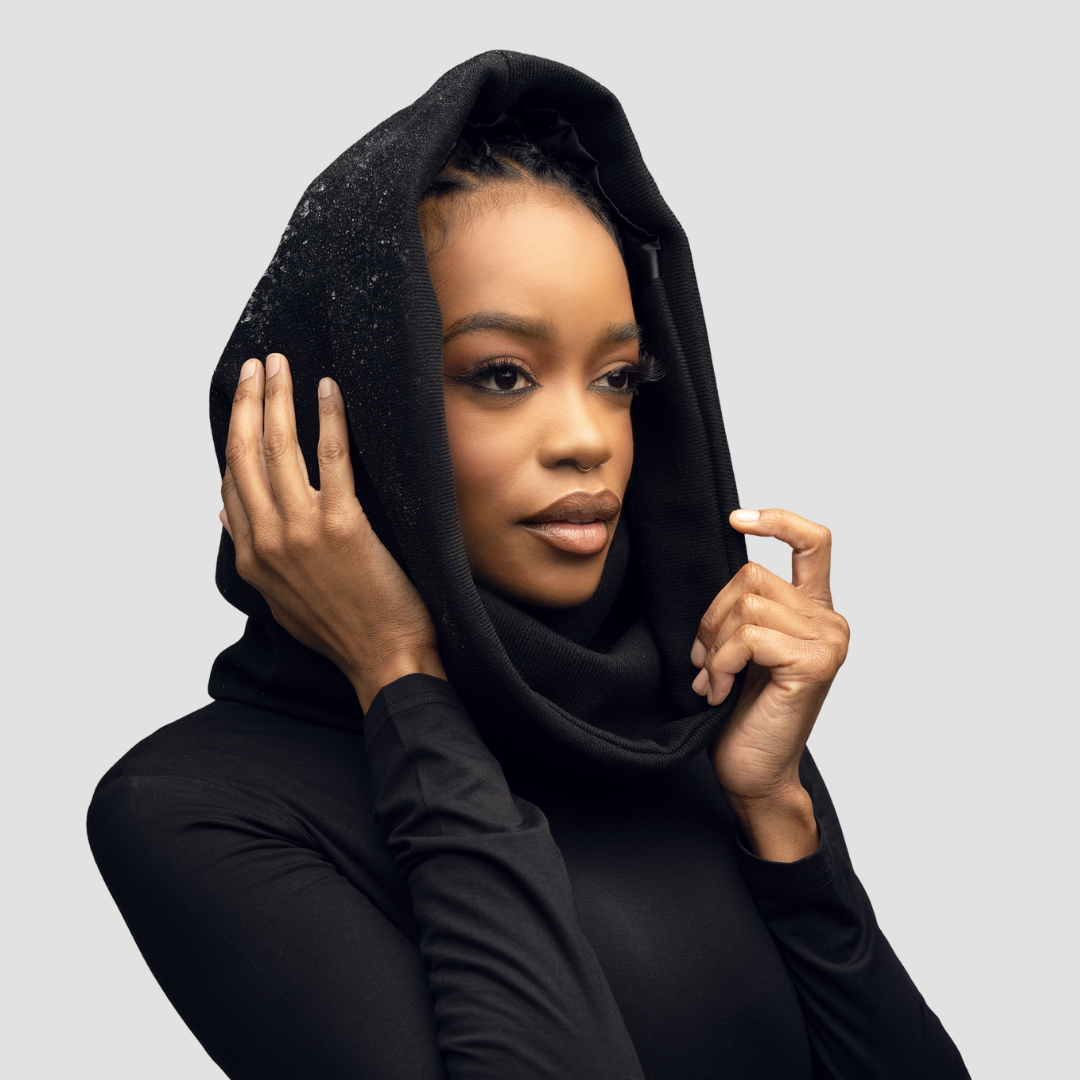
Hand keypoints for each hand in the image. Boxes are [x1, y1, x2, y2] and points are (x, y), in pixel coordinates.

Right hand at [220, 353, 445, 710]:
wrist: (383, 658)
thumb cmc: (340, 629)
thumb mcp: (278, 597)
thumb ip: (250, 552)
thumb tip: (225, 509)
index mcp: (251, 557)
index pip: (232, 481)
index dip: (233, 433)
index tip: (241, 400)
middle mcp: (267, 539)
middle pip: (246, 453)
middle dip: (247, 402)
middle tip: (256, 365)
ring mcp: (302, 530)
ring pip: (279, 448)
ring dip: (277, 398)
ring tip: (280, 364)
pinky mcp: (343, 525)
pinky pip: (331, 458)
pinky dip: (328, 418)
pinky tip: (328, 390)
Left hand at [691, 509, 848, 860]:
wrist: (753, 773)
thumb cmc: (742, 715)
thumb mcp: (742, 648)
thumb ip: (745, 608)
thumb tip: (725, 566)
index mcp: (813, 613)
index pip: (813, 543)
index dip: (778, 520)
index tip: (737, 519)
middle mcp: (830, 622)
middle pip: (752, 575)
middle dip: (713, 617)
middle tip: (707, 662)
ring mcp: (827, 642)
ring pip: (746, 606)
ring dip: (714, 646)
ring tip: (714, 680)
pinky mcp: (813, 663)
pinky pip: (747, 637)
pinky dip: (722, 663)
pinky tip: (722, 692)